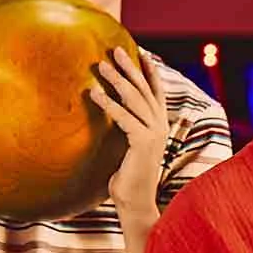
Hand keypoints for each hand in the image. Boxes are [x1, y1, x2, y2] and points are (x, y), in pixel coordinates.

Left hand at [86, 47, 169, 215]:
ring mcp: (154, 133)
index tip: (140, 53)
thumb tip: (112, 116)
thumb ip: (127, 130)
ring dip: (116, 80)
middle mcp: (160, 126)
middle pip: (144, 89)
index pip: (156, 92)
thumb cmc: (127, 178)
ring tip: (100, 66)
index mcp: (159, 126)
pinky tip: (93, 94)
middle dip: (130, 68)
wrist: (136, 203)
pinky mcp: (143, 142)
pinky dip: (107, 103)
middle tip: (116, 50)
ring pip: (134, 99)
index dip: (149, 71)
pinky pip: (123, 117)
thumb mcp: (128, 148)